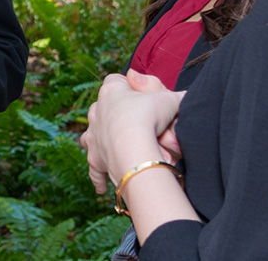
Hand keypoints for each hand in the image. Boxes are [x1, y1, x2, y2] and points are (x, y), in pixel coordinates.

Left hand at [80, 70, 185, 193]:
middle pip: (106, 109)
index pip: (117, 81)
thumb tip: (176, 94)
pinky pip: (94, 168)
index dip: (130, 87)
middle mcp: (97, 112)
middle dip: (122, 117)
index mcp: (111, 91)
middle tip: (143, 128)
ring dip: (103, 141)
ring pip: (91, 136)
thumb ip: (173, 94)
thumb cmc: (150, 117)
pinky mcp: (96, 158)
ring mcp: (94, 135)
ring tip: (117, 150)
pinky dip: (98, 177)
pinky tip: (102, 186)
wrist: (135, 146)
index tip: (143, 96)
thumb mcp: (168, 98)